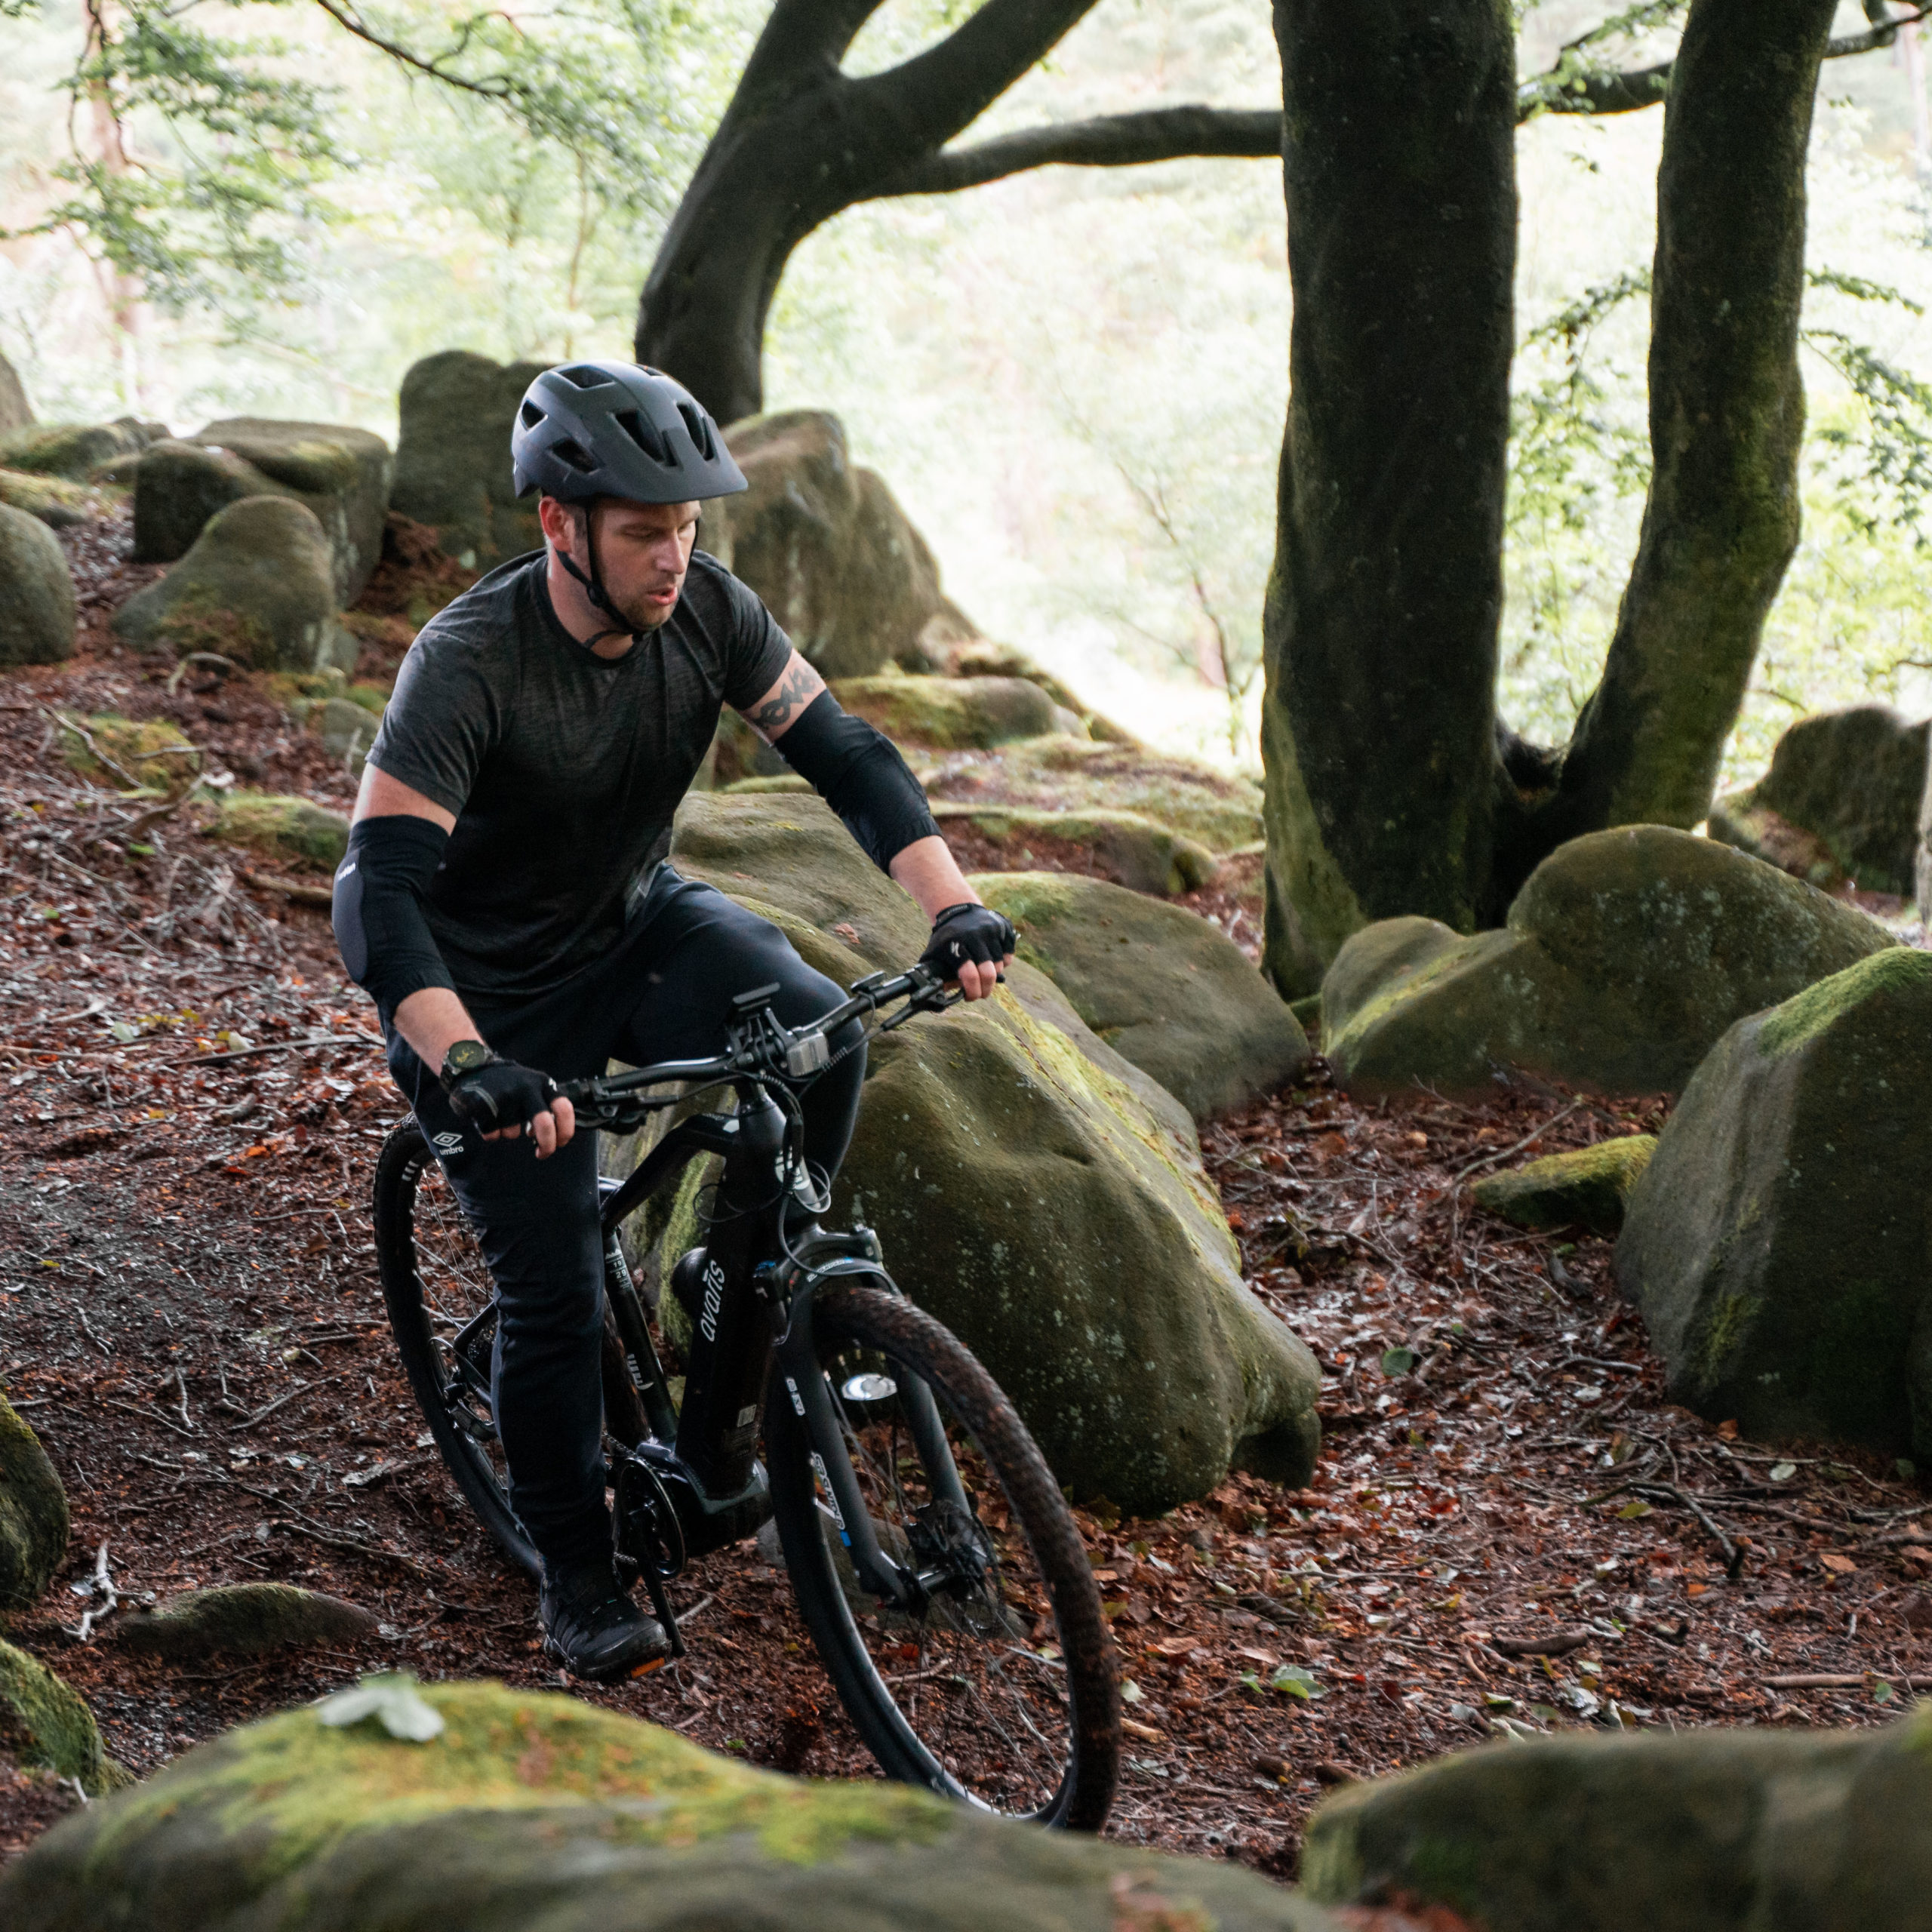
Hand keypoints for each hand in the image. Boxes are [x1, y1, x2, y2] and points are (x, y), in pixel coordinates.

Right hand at [446, 1057, 576, 1157]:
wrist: (474, 1067)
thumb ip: (546, 1107)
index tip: (561, 1143)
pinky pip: (492, 1134)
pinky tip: (488, 1118)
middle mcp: (526, 1087)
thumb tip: (554, 1138)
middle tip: (543, 1153)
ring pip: (513, 1132)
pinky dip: (490, 1132)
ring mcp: (505, 1095)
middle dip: (547, 1144)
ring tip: (501, 1115)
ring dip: (508, 1132)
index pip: (563, 1108)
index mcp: (542, 1083)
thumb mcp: (534, 1087)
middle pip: (544, 1124)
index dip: (566, 1130)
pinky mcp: (484, 1105)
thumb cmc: (510, 1085)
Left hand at [918, 902, 1014, 1002]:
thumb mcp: (934, 953)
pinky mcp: (1004, 927)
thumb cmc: (946, 939)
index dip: (972, 991)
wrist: (959, 910)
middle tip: (981, 994)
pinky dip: (1003, 962)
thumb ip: (933, 975)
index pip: (969, 975)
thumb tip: (936, 999)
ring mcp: (991, 930)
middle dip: (986, 989)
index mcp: (955, 943)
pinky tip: (992, 959)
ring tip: (983, 973)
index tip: (969, 997)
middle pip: (989, 973)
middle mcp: (974, 935)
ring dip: (993, 974)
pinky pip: (1009, 955)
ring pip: (1000, 965)